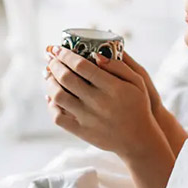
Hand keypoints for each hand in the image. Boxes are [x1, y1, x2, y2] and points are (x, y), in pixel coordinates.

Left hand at [44, 45, 168, 162]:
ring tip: (49, 75)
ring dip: (50, 82)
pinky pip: (59, 117)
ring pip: (58, 96)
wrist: (138, 140)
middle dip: (54, 65)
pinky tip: (52, 97)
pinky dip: (51, 105)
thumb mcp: (137, 82)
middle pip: (66, 78)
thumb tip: (97, 54)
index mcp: (112, 87)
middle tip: (51, 58)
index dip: (66, 55)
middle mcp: (98, 102)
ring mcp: (88, 118)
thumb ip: (119, 66)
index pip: (82, 66)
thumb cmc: (138, 106)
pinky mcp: (81, 131)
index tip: (58, 48)